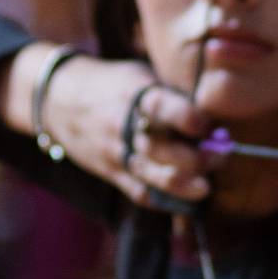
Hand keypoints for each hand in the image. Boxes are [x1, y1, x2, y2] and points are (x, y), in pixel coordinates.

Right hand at [7, 46, 216, 207]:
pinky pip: (139, 193)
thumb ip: (171, 95)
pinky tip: (187, 202)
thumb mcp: (139, 76)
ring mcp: (116, 153)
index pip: (159, 107)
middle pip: (160, 149)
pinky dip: (164, 201)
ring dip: (183, 184)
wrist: (56, 99)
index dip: (185, 117)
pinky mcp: (111, 172)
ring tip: (207, 187)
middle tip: (221, 156)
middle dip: (195, 157)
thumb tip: (214, 116)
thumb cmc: (112, 84)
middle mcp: (123, 126)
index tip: (206, 125)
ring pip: (151, 176)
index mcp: (134, 96)